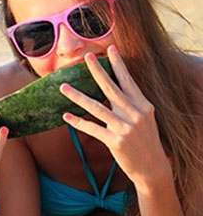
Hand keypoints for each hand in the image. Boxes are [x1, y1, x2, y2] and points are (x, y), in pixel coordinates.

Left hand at [60, 48, 172, 193]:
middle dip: (97, 71)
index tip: (110, 48)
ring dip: (77, 96)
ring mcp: (125, 127)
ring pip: (96, 107)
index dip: (118, 64)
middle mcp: (134, 113)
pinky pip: (92, 128)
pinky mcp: (115, 141)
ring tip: (63, 87)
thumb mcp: (144, 118)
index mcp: (143, 105)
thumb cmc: (145, 141)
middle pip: (111, 88)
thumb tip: (110, 89)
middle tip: (85, 57)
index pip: (128, 80)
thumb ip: (130, 104)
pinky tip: (65, 116)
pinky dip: (78, 122)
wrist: (153, 167)